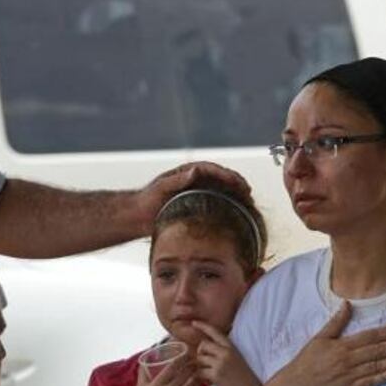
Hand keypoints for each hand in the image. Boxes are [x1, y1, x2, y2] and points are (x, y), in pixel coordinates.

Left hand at [132, 162, 251, 235]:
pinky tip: (236, 214)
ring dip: (235, 195)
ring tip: (248, 203)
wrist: (137, 216)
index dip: (228, 175)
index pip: (213, 169)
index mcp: (188, 172)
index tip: (238, 183)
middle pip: (221, 178)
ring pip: (221, 190)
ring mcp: (197, 192)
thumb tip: (197, 170)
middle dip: (237, 183)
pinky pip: (216, 202)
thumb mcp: (162, 188)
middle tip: (248, 193)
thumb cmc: (147, 200)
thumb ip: (178, 179)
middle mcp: (195, 179)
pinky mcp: (197, 204)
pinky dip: (228, 205)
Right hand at [134, 355, 201, 385]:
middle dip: (194, 365)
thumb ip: (143, 374)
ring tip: (201, 374)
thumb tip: (144, 361)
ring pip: (195, 383)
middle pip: (187, 372)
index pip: (174, 365)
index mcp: (158, 384)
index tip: (188, 354)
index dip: (183, 358)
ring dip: (200, 377)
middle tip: (198, 362)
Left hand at [192, 321, 260, 385]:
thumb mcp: (237, 360)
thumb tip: (207, 350)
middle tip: (204, 364)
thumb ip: (224, 353)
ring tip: (207, 375)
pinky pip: (199, 372)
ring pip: (200, 358)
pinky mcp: (216, 375)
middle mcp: (226, 352)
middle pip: (203, 345)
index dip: (203, 326)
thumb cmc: (244, 380)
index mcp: (232, 348)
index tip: (194, 323)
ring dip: (200, 367)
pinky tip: (207, 382)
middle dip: (200, 354)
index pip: (215, 332)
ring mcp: (221, 363)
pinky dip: (200, 377)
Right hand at [275, 301, 385, 385]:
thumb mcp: (319, 338)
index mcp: (342, 346)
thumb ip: (336, 322)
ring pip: (378, 366)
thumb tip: (348, 304)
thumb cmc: (306, 361)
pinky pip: (371, 382)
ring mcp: (350, 376)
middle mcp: (348, 360)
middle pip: (379, 351)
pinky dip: (385, 377)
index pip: (371, 336)